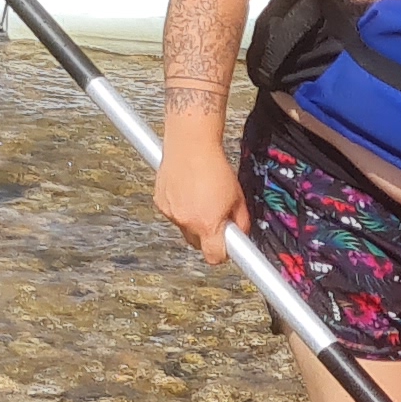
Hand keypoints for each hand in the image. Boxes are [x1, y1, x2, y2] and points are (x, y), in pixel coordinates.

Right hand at [153, 136, 245, 262]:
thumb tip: (239, 234)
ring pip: (184, 228)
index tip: (227, 248)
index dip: (222, 254)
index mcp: (207, 224)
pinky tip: (187, 190)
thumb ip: (240, 221)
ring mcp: (170, 212)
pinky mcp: (160, 201)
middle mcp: (186, 221)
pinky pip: (172, 213)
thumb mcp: (237, 197)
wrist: (190, 144)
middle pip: (197, 244)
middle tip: (215, 218)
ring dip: (192, 220)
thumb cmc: (214, 167)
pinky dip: (180, 207)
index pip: (214, 257)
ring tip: (200, 197)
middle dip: (207, 236)